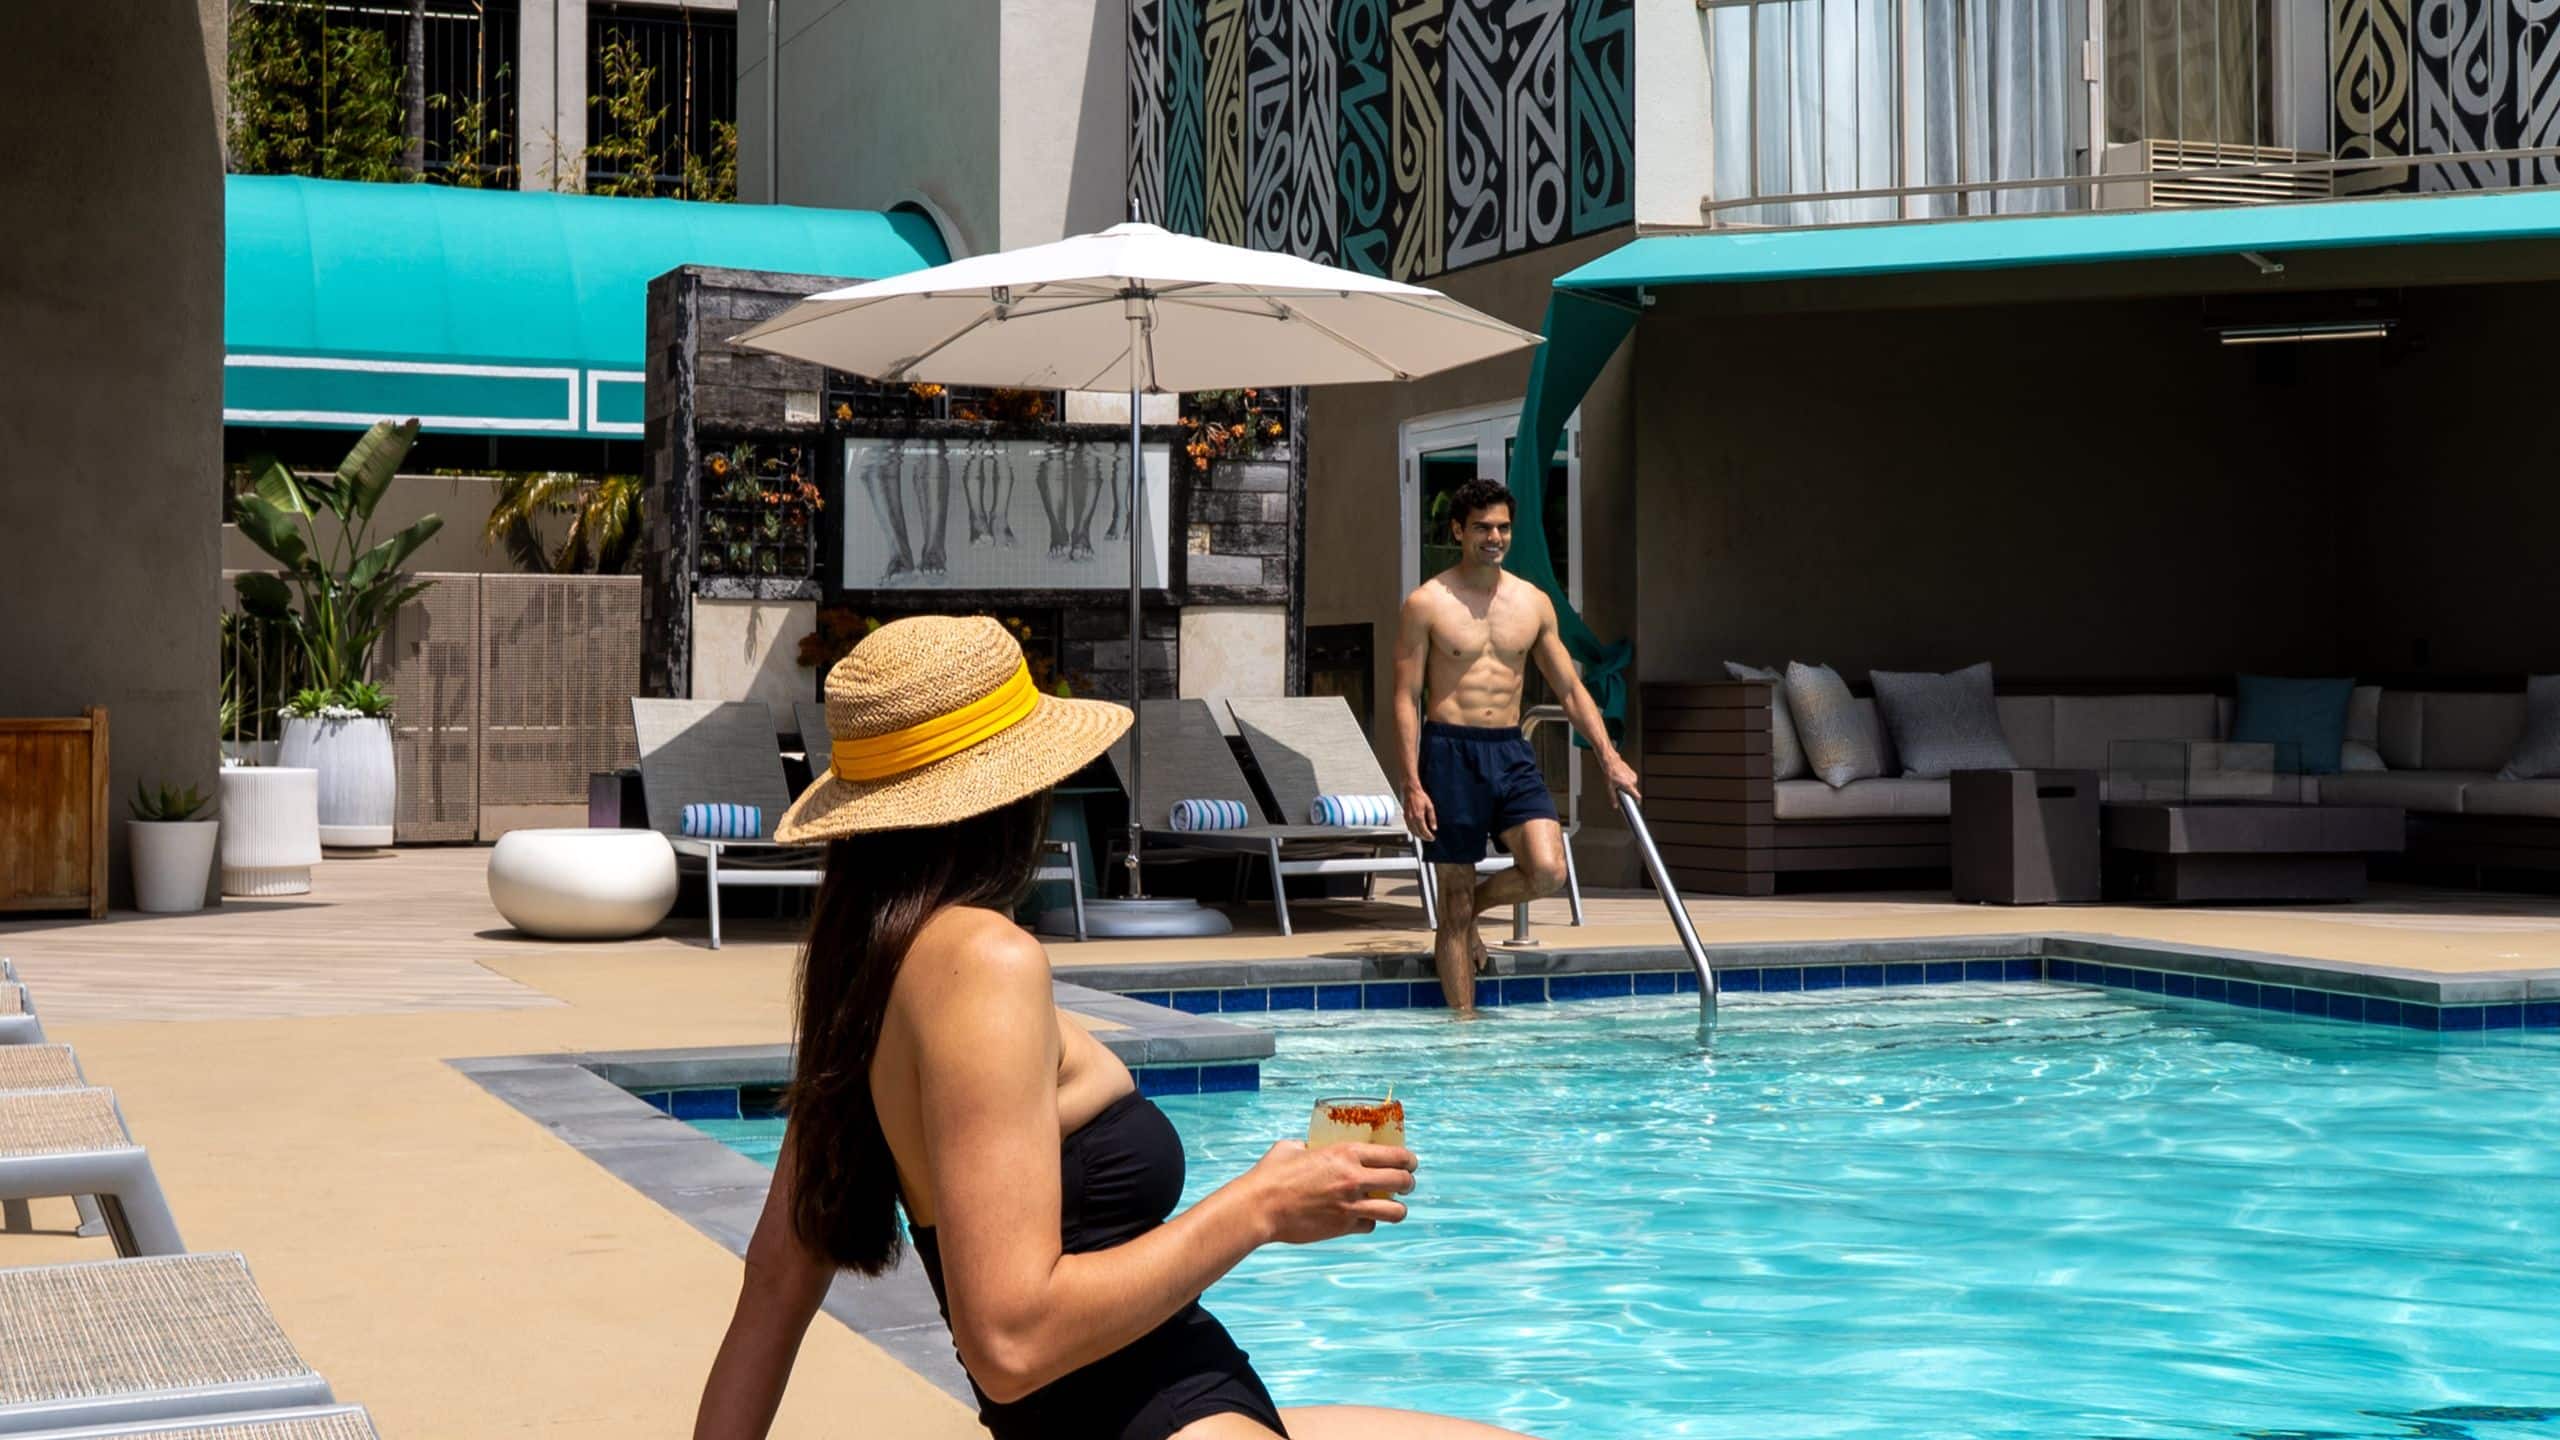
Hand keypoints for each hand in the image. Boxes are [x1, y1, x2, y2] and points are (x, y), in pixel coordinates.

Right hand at [1244, 1141, 1414, 1243]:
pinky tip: (1361, 1218)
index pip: (1395, 1154)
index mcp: (1346, 1152)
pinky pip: (1371, 1225)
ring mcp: (1351, 1204)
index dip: (1409, 1160)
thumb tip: (1310, 1148)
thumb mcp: (1292, 1148)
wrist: (1260, 1207)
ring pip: (1396, 1211)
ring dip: (1398, 1209)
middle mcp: (1355, 1178)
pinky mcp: (1343, 1226)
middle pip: (1402, 1181)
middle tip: (1405, 1184)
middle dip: (1408, 1183)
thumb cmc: (1271, 1175)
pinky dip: (1369, 1222)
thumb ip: (1309, 1146)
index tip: (1410, 1163)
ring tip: (1393, 1207)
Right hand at [1402, 784, 1436, 842]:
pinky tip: (1417, 831)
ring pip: (1412, 831)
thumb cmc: (1420, 796)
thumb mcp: (1430, 806)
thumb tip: (1434, 827)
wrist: (1411, 791)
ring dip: (1418, 835)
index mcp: (1418, 816)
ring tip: (1424, 836)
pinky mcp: (1405, 817)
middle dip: (1423, 837)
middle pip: (1417, 833)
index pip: (1423, 831)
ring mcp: (1407, 818)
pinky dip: (1413, 831)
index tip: (1432, 838)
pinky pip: (1409, 827)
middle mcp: (1411, 818)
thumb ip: (1432, 818)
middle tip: (1429, 838)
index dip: (1428, 836)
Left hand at [1604, 754, 1640, 802]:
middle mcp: (1633, 781)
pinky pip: (1631, 780)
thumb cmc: (1610, 774)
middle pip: (1633, 791)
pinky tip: (1621, 778)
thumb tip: (1615, 806)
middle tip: (1620, 790)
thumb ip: (1613, 798)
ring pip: (1632, 785)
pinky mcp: (1633, 773)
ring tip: (1619, 782)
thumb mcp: (1609, 787)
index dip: (1637, 801)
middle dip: (1628, 792)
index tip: (1637, 804)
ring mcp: (1633, 776)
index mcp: (1628, 785)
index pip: (1637, 796)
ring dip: (1627, 786)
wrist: (1611, 762)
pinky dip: (1627, 781)